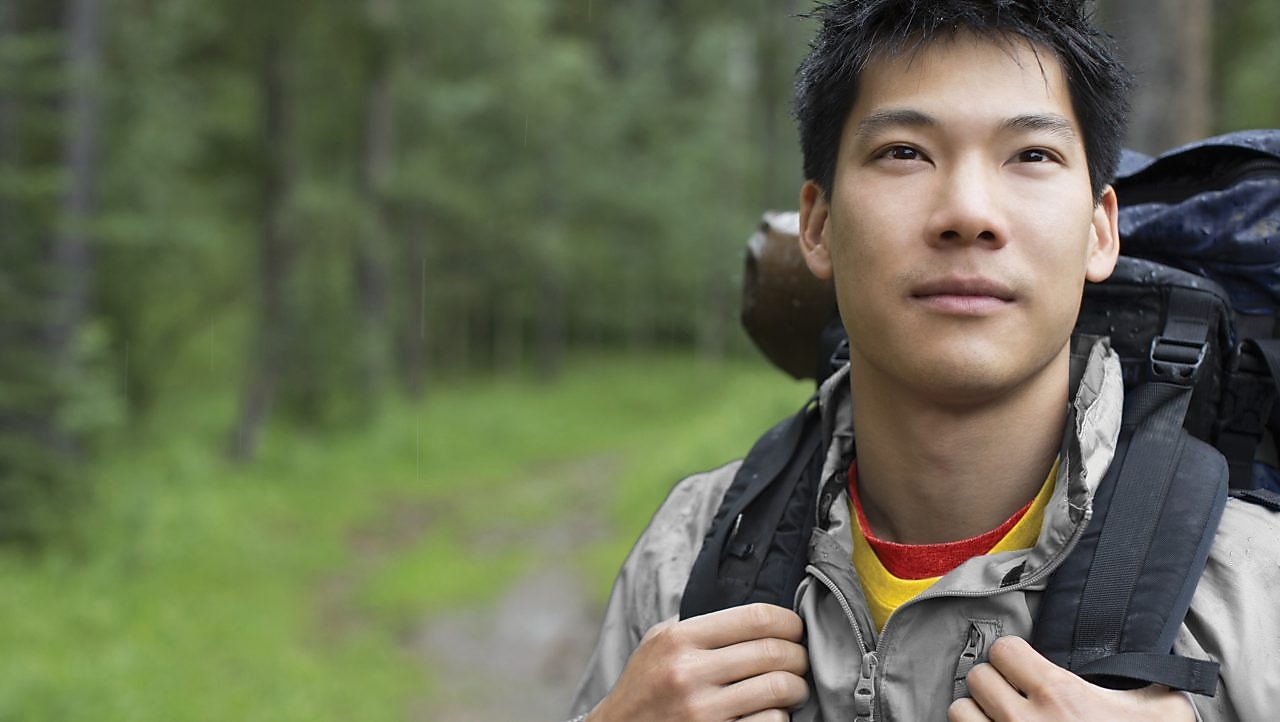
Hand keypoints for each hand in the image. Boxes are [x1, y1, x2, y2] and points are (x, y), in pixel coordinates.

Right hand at [585, 603, 808, 721]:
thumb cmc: (644, 689)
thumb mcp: (658, 644)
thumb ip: (696, 625)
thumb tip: (752, 614)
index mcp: (679, 640)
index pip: (755, 617)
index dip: (788, 621)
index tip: (795, 629)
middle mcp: (689, 673)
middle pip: (774, 652)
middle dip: (798, 657)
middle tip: (798, 661)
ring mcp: (702, 712)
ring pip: (779, 689)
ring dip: (796, 689)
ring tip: (793, 689)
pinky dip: (779, 718)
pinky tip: (770, 714)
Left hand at [948, 636, 1195, 721]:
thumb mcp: (1164, 712)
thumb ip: (1151, 677)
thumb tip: (1147, 657)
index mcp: (1058, 695)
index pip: (1003, 649)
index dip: (1014, 656)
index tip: (1026, 667)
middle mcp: (1023, 719)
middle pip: (978, 678)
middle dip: (996, 683)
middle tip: (1014, 694)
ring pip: (960, 711)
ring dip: (977, 713)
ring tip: (999, 718)